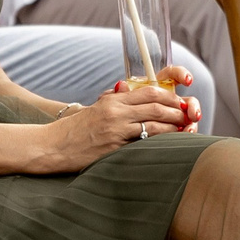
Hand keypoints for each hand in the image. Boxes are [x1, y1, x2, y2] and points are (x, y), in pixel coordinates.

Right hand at [32, 70, 195, 172]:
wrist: (50, 145)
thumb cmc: (71, 130)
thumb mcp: (93, 110)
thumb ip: (112, 101)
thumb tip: (126, 90)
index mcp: (112, 101)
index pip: (148, 92)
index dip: (169, 96)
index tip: (180, 102)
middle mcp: (115, 113)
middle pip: (156, 107)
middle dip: (176, 111)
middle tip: (189, 117)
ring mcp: (115, 131)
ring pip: (154, 125)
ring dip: (173, 128)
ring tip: (185, 131)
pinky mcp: (114, 149)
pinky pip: (143, 144)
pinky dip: (159, 144)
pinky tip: (169, 147)